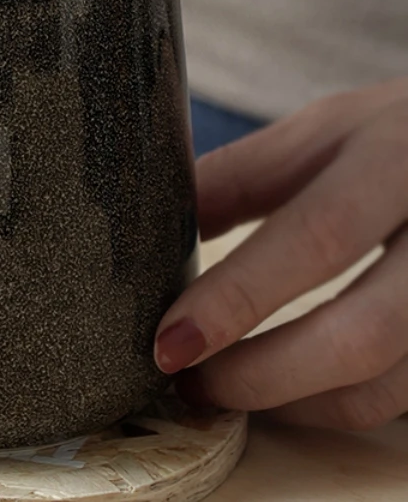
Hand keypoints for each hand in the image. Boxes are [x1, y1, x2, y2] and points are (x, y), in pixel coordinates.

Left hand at [155, 79, 407, 429]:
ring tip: (221, 390)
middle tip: (188, 381)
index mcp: (393, 162)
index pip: (315, 238)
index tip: (170, 342)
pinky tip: (282, 392)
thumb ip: (242, 176)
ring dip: (291, 402)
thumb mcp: (322, 134)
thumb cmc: (394, 137)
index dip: (237, 299)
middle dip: (261, 375)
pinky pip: (402, 397)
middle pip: (361, 334)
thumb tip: (157, 227)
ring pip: (386, 384)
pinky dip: (331, 406)